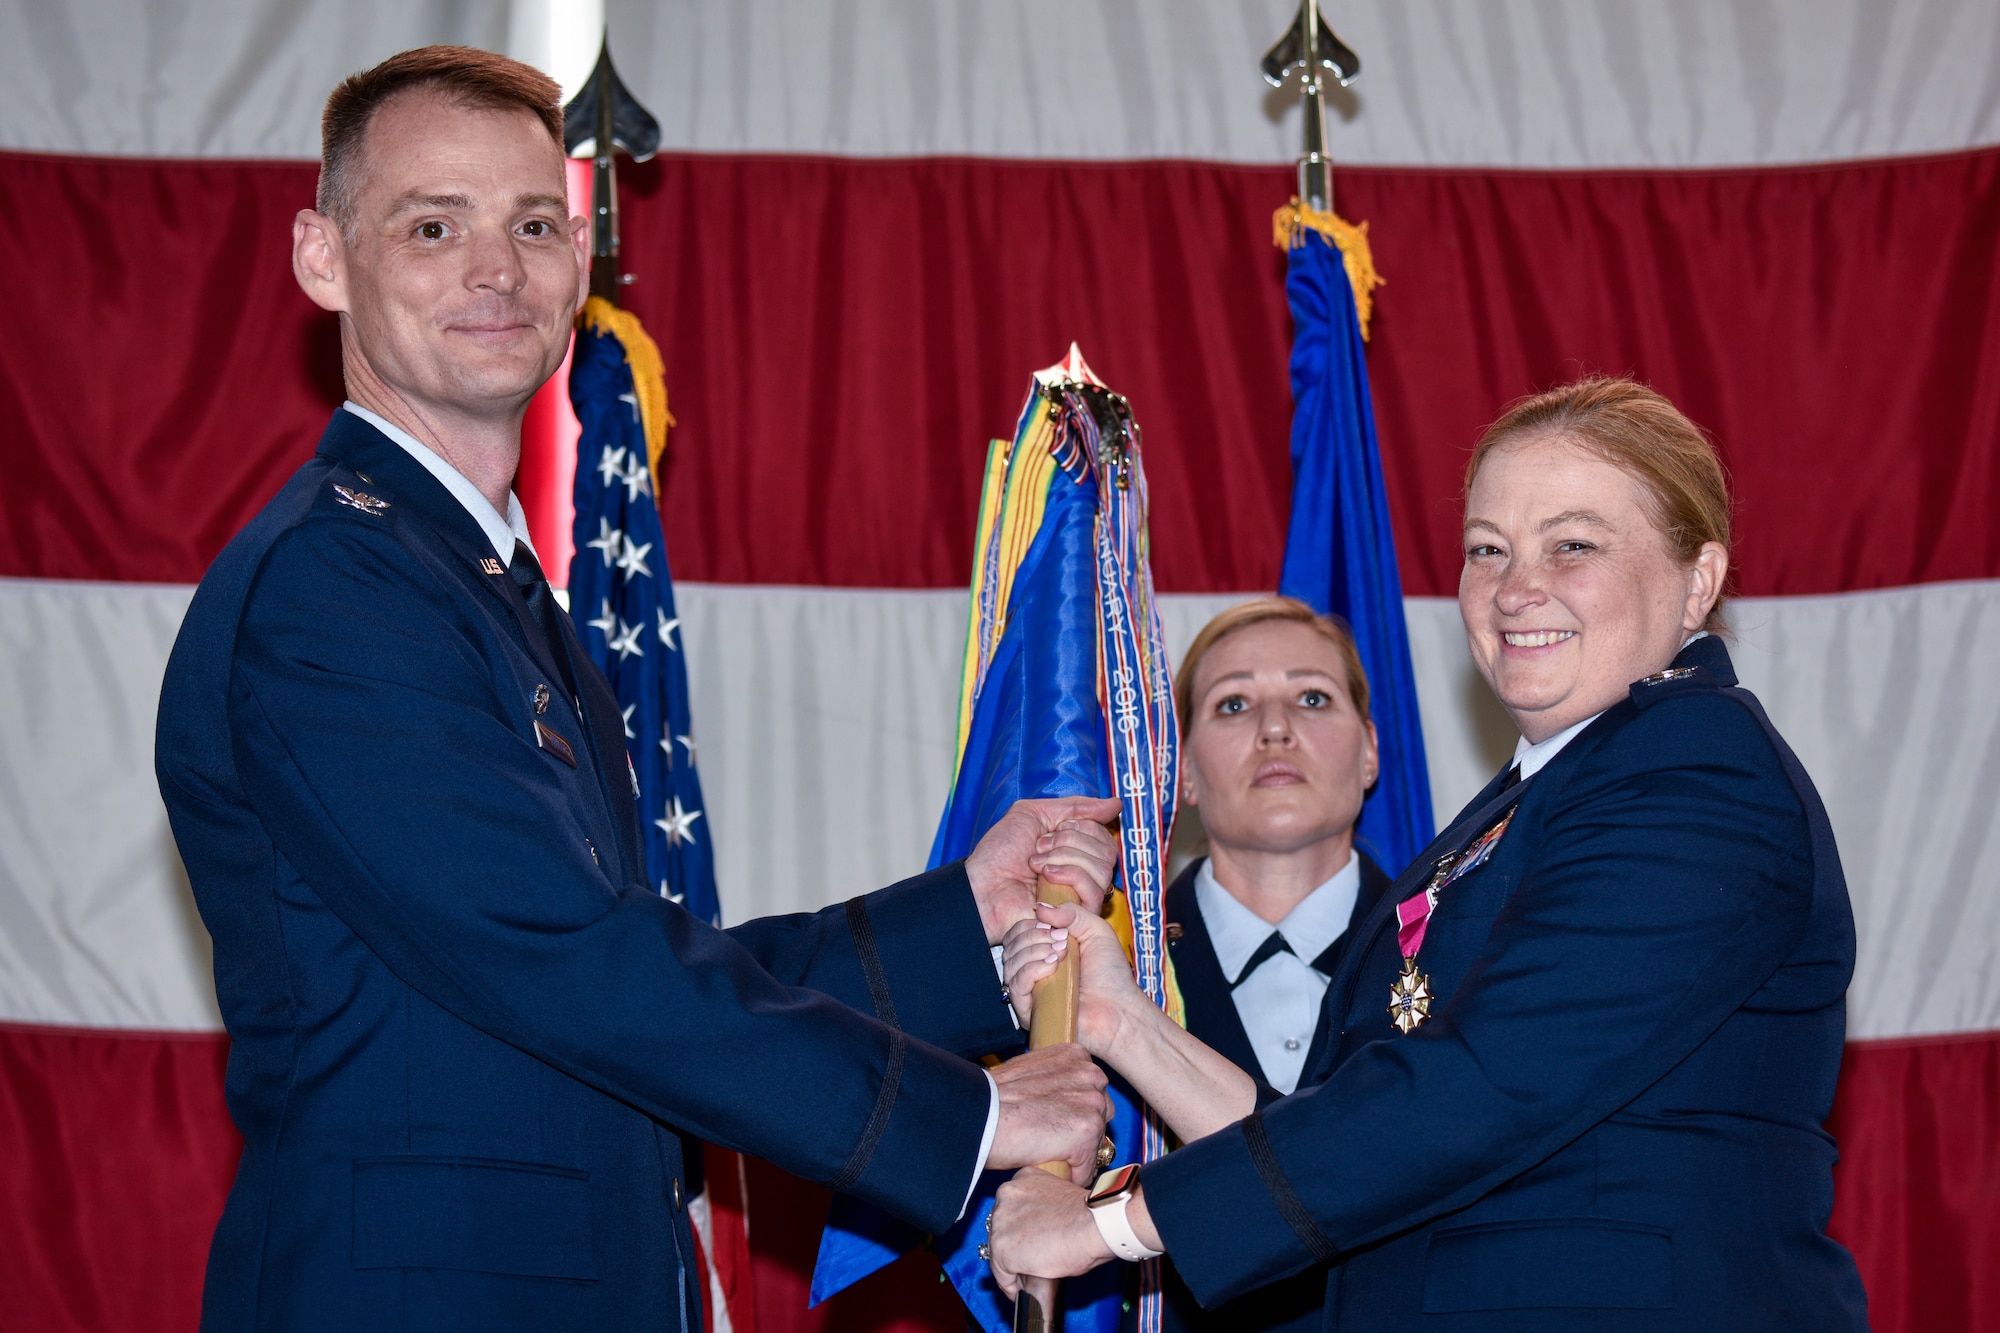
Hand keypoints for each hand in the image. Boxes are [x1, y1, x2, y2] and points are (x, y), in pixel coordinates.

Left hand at [965, 796, 1120, 944]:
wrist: (981, 886)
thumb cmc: (1000, 853)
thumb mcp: (1033, 814)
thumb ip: (1075, 807)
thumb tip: (1116, 803)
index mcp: (1075, 849)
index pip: (1103, 833)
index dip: (1080, 826)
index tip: (1051, 830)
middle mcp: (1083, 872)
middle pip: (1107, 849)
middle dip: (1070, 841)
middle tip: (1039, 847)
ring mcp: (1081, 895)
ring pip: (1104, 868)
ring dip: (1066, 858)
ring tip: (1037, 865)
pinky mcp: (1078, 916)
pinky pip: (1095, 892)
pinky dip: (1071, 876)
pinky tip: (1046, 878)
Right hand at [985, 1044, 1112, 1176]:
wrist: (977, 1116)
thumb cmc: (992, 1099)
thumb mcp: (1029, 1074)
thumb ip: (1055, 1081)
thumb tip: (1065, 1102)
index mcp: (1076, 1056)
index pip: (1092, 1092)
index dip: (1072, 1111)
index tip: (1049, 1117)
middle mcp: (1090, 1074)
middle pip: (1102, 1116)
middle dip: (1081, 1131)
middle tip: (1048, 1137)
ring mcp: (1091, 1102)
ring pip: (1097, 1144)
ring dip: (1074, 1155)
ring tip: (1043, 1150)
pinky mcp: (1087, 1130)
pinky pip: (1086, 1168)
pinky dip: (1068, 1175)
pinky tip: (1044, 1164)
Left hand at [988, 1167, 1112, 1297]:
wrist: (1094, 1225)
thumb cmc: (1089, 1215)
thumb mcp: (1059, 1199)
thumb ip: (1043, 1210)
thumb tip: (1042, 1231)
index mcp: (1022, 1179)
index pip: (1011, 1209)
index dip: (1018, 1229)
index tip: (1026, 1243)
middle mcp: (1006, 1195)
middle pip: (1001, 1228)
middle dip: (1014, 1246)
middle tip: (1029, 1262)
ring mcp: (1001, 1221)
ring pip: (999, 1250)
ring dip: (1012, 1266)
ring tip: (1026, 1278)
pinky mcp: (1002, 1248)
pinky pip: (1002, 1273)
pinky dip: (1010, 1285)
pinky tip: (1020, 1290)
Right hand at [1003, 901, 1143, 1056]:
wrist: (1120, 1010)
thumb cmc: (1111, 975)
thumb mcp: (1096, 930)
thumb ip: (1072, 912)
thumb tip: (1039, 907)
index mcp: (1044, 951)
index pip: (1019, 932)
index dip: (1033, 923)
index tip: (1057, 926)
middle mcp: (1033, 970)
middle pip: (1012, 944)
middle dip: (1035, 934)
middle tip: (1062, 940)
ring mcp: (1029, 990)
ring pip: (1010, 961)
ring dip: (1034, 950)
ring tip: (1062, 954)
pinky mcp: (1028, 1010)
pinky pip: (1015, 984)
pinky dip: (1031, 969)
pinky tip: (1052, 966)